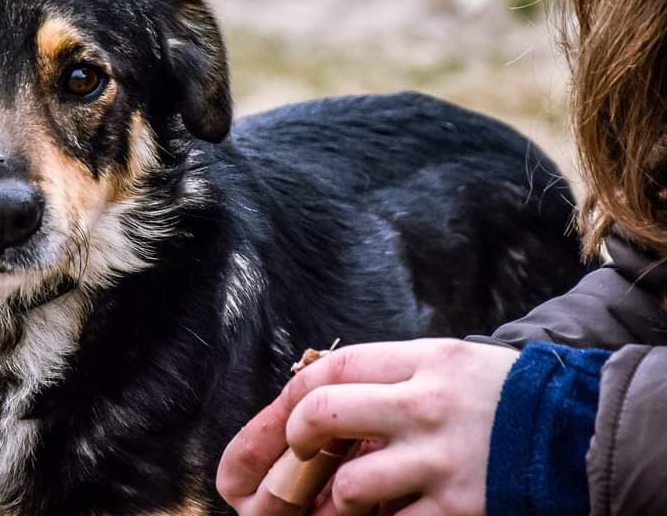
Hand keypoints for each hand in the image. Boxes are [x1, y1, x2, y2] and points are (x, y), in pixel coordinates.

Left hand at [216, 339, 518, 515]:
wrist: (587, 437)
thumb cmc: (506, 399)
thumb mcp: (451, 365)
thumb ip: (394, 379)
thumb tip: (321, 404)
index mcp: (425, 360)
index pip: (332, 367)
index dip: (289, 399)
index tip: (275, 428)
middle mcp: (428, 405)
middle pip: (324, 414)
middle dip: (290, 442)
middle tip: (292, 462)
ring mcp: (444, 460)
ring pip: (351, 487)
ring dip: (335, 503)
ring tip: (340, 506)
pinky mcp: (463, 510)